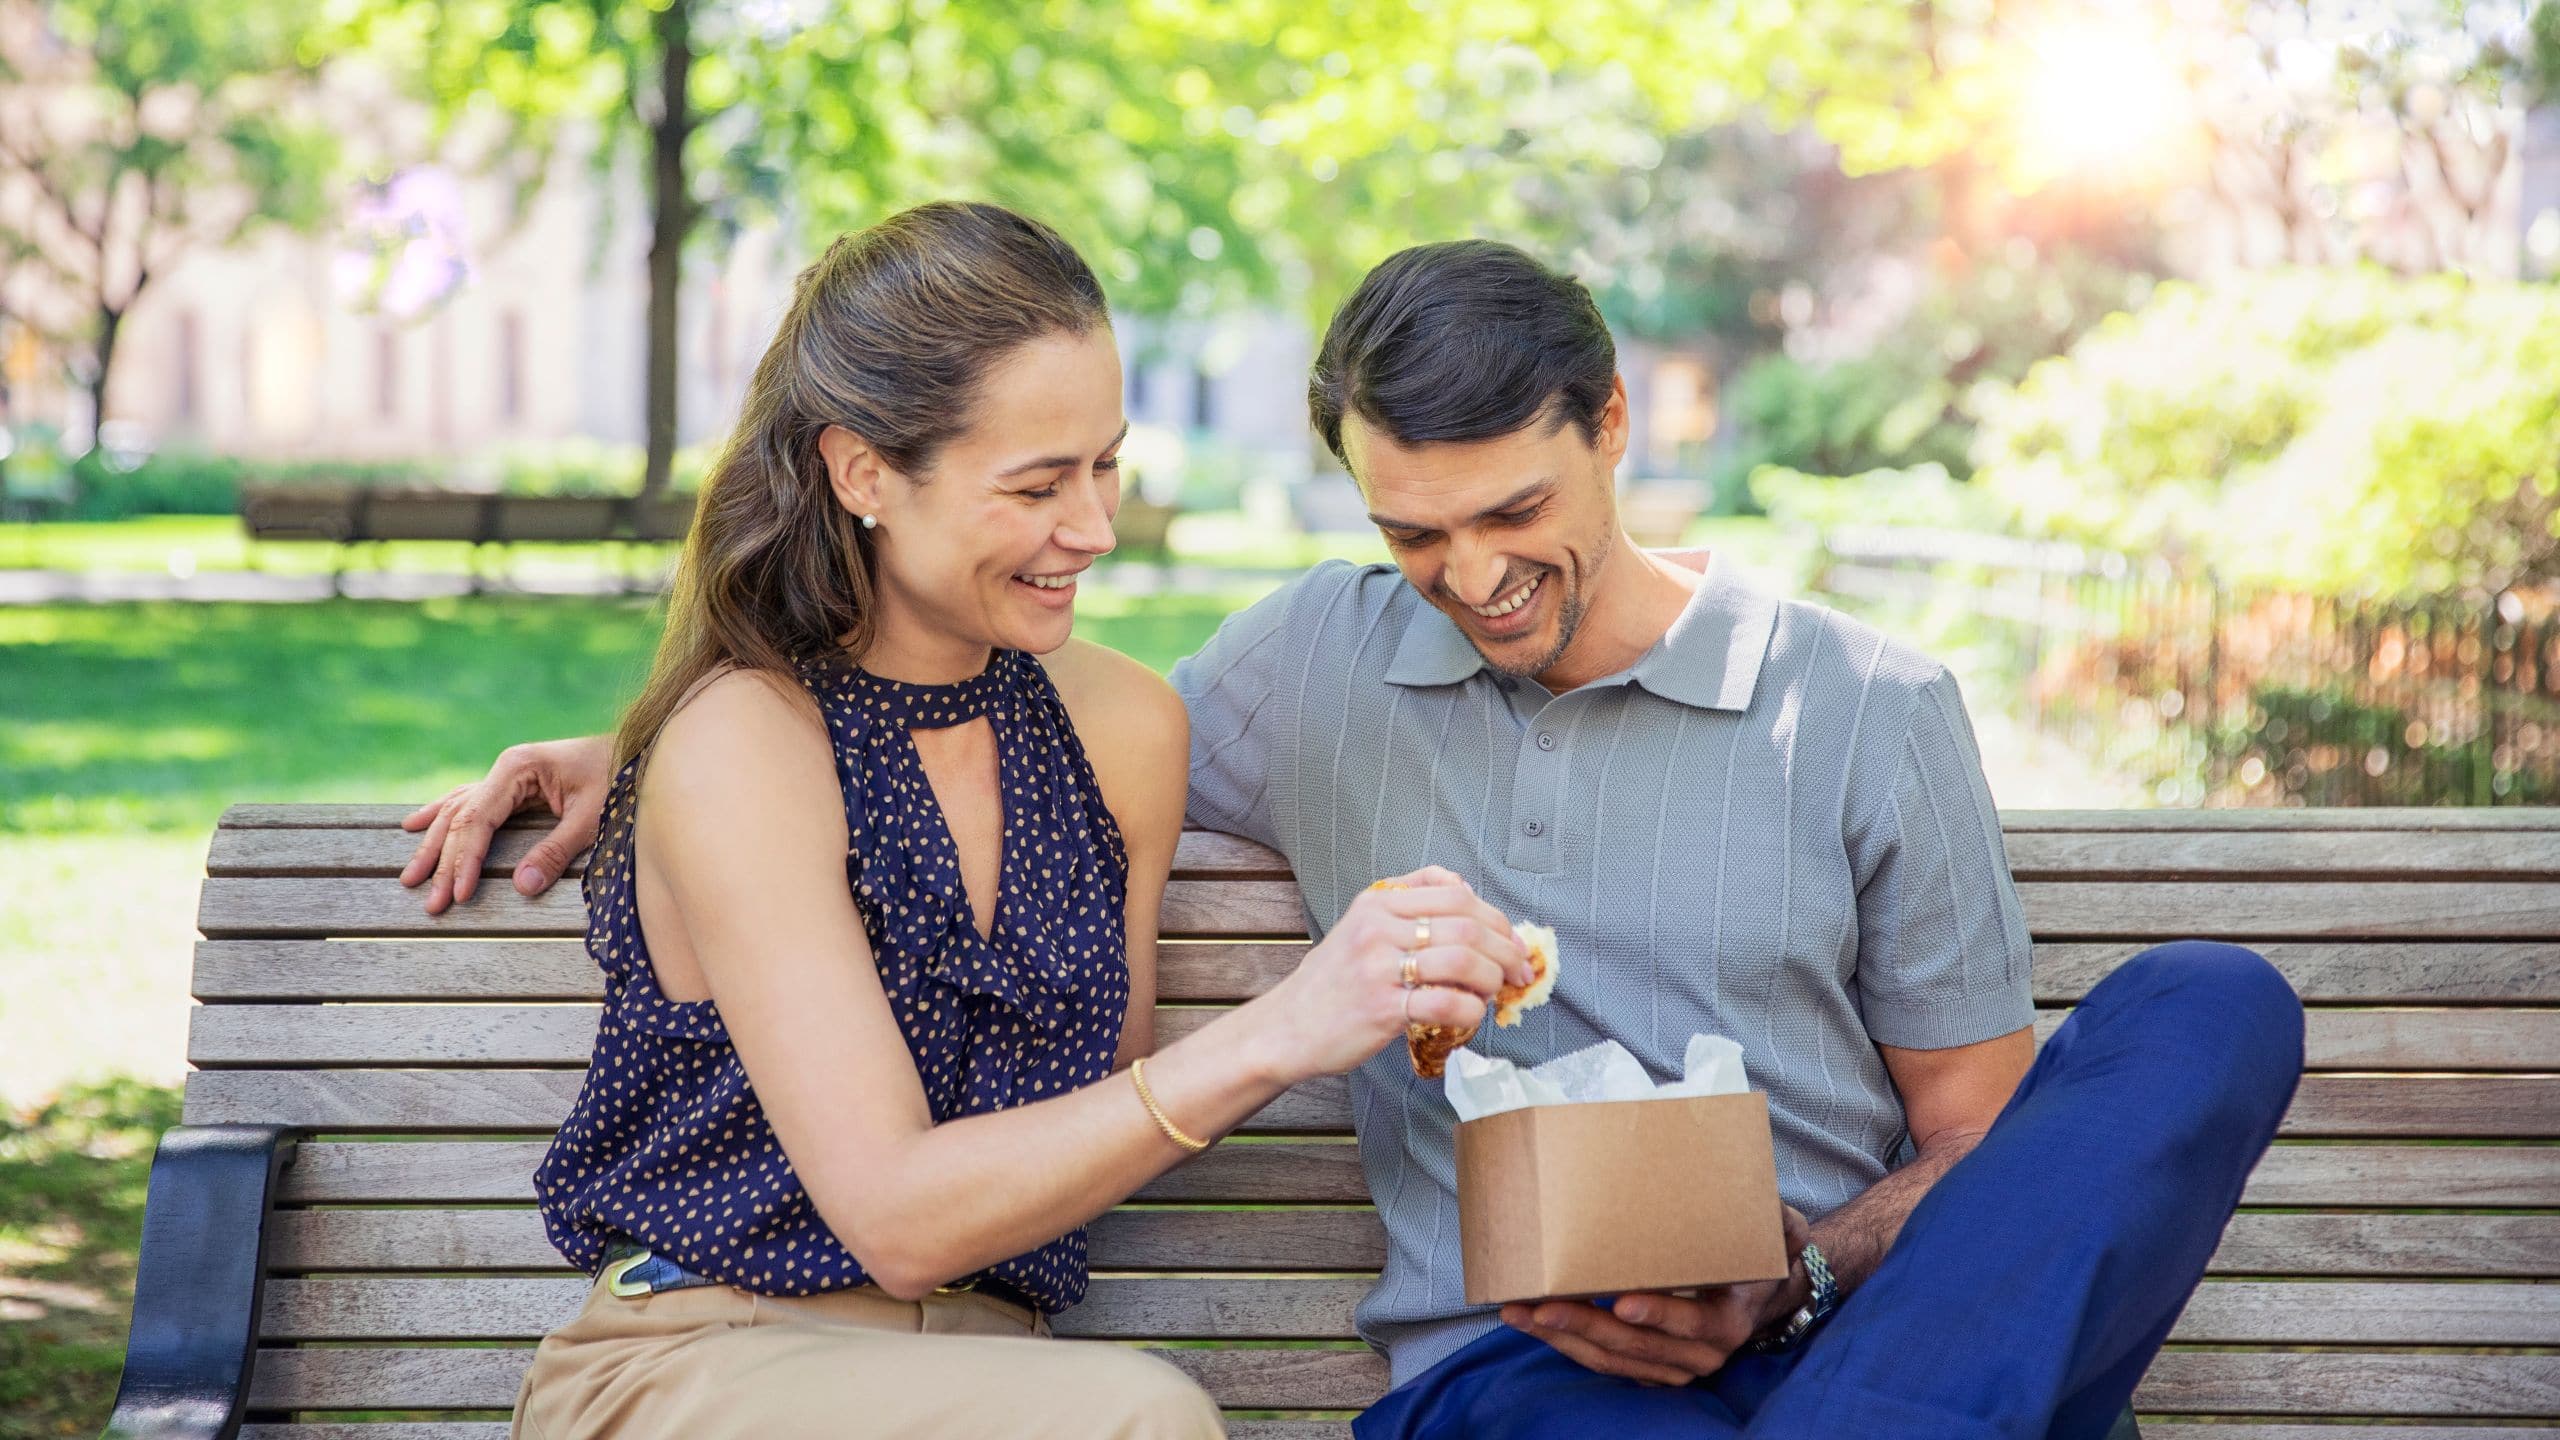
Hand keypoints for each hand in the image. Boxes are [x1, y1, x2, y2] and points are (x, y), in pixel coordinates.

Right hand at [399, 734, 615, 913]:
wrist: (639, 748)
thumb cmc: (620, 777)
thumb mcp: (593, 816)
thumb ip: (557, 850)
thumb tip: (523, 887)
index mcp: (518, 768)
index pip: (478, 820)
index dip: (465, 859)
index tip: (459, 894)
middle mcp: (505, 768)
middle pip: (461, 819)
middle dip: (444, 863)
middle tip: (430, 903)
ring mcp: (506, 774)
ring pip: (457, 811)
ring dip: (433, 845)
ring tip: (409, 877)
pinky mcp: (514, 783)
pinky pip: (468, 802)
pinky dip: (442, 816)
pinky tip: (414, 825)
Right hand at [1245, 865, 1530, 1083]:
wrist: (1288, 1027)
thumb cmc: (1333, 981)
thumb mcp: (1361, 924)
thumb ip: (1407, 899)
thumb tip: (1464, 888)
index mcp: (1377, 901)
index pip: (1454, 894)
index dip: (1495, 917)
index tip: (1512, 941)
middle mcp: (1377, 928)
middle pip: (1465, 925)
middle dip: (1505, 949)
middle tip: (1520, 971)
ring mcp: (1378, 968)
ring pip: (1461, 961)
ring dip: (1492, 979)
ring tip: (1497, 992)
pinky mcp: (1381, 1009)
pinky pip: (1445, 1004)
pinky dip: (1471, 1010)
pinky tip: (1472, 1015)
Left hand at [1501, 1204, 1812, 1386]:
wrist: (1763, 1290)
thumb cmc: (1746, 1247)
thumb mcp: (1755, 1228)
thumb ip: (1738, 1205)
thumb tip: (1706, 1154)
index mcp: (1729, 1318)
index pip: (1693, 1322)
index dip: (1660, 1313)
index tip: (1623, 1301)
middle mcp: (1702, 1352)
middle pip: (1637, 1345)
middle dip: (1584, 1325)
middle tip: (1541, 1305)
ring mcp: (1674, 1366)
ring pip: (1612, 1358)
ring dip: (1562, 1337)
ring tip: (1520, 1314)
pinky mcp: (1650, 1367)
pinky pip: (1603, 1361)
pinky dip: (1566, 1343)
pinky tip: (1533, 1322)